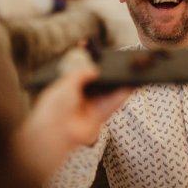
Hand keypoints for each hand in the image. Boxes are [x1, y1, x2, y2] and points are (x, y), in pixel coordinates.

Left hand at [15, 68, 131, 180]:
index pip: (84, 73)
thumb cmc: (55, 106)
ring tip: (132, 70)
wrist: (55, 131)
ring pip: (109, 92)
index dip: (95, 65)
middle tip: (122, 62)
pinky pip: (114, 103)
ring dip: (121, 83)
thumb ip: (81, 73)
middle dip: (111, 73)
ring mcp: (91, 107)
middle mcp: (81, 97)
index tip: (105, 56)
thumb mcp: (66, 82)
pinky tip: (131, 85)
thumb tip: (95, 70)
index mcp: (69, 87)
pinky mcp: (100, 117)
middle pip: (100, 82)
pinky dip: (123, 94)